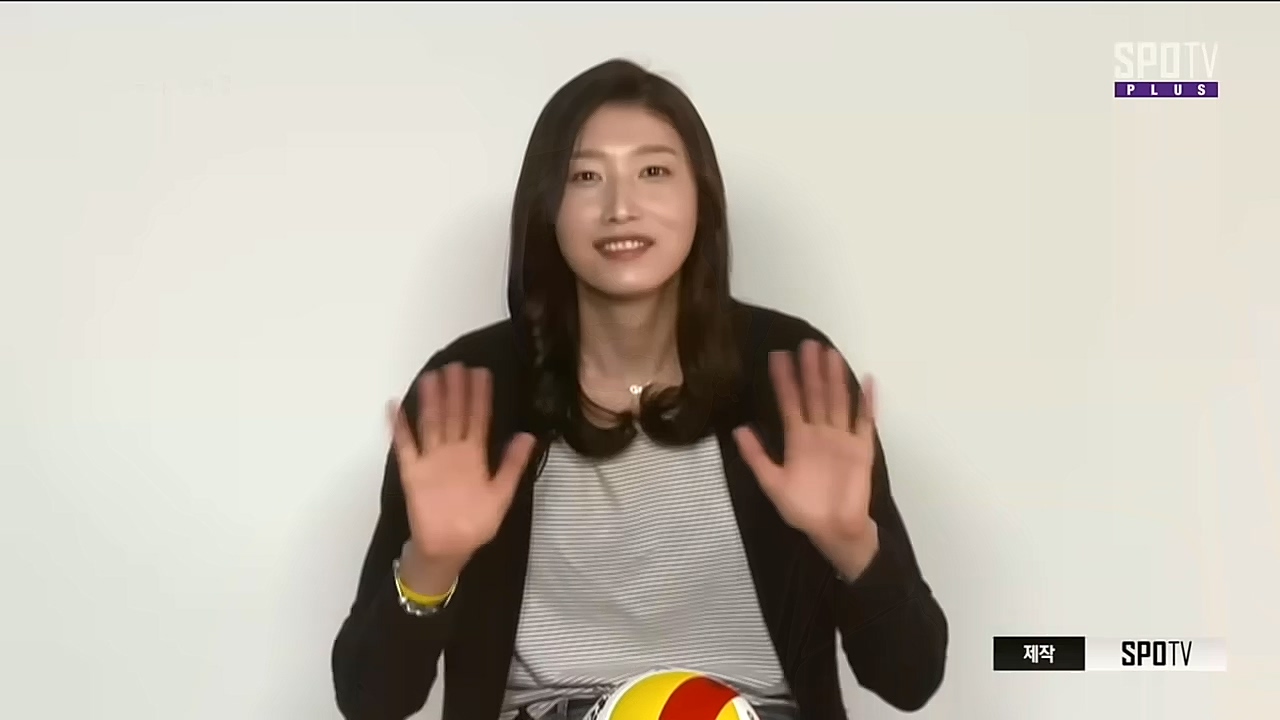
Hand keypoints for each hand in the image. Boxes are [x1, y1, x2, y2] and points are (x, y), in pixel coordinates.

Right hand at [388, 362, 536, 566]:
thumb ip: (512, 464)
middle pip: (454, 415)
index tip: (482, 373)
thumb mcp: (501, 493)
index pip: (478, 419)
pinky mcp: (413, 471)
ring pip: (431, 423)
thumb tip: (528, 435)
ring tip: (431, 376)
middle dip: (455, 391)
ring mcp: (432, 460)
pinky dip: (399, 427)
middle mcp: (453, 452)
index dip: (480, 396)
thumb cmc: (477, 523)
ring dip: (431, 401)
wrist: (449, 547)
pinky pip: (404, 446)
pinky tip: (394, 406)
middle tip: (456, 364)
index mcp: (475, 456)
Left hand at [734, 340, 877, 546]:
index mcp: (797, 440)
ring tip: (830, 354)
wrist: (833, 531)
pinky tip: (867, 381)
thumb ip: (757, 457)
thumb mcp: (773, 483)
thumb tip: (738, 429)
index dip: (784, 381)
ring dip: (834, 379)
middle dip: (810, 371)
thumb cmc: (803, 510)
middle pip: (814, 396)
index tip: (777, 356)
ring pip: (837, 402)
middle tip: (806, 344)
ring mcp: (842, 439)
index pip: (790, 403)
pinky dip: (867, 402)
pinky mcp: (862, 448)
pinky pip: (865, 421)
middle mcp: (819, 433)